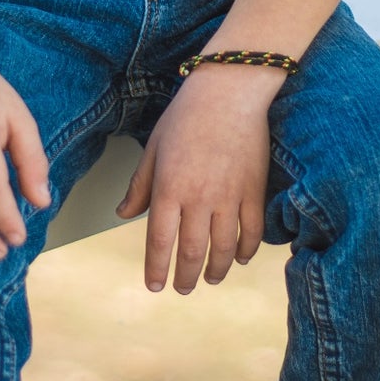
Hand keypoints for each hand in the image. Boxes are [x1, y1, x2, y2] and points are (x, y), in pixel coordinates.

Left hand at [114, 67, 278, 292]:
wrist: (229, 91)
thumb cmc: (186, 116)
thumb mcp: (154, 147)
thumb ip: (140, 185)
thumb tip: (124, 214)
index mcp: (169, 188)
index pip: (160, 241)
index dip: (156, 269)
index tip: (154, 286)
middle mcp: (199, 198)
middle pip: (192, 253)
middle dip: (185, 278)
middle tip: (182, 289)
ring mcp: (229, 197)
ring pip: (223, 249)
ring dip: (215, 271)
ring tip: (210, 279)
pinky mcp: (254, 191)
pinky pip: (252, 232)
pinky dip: (245, 251)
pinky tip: (238, 258)